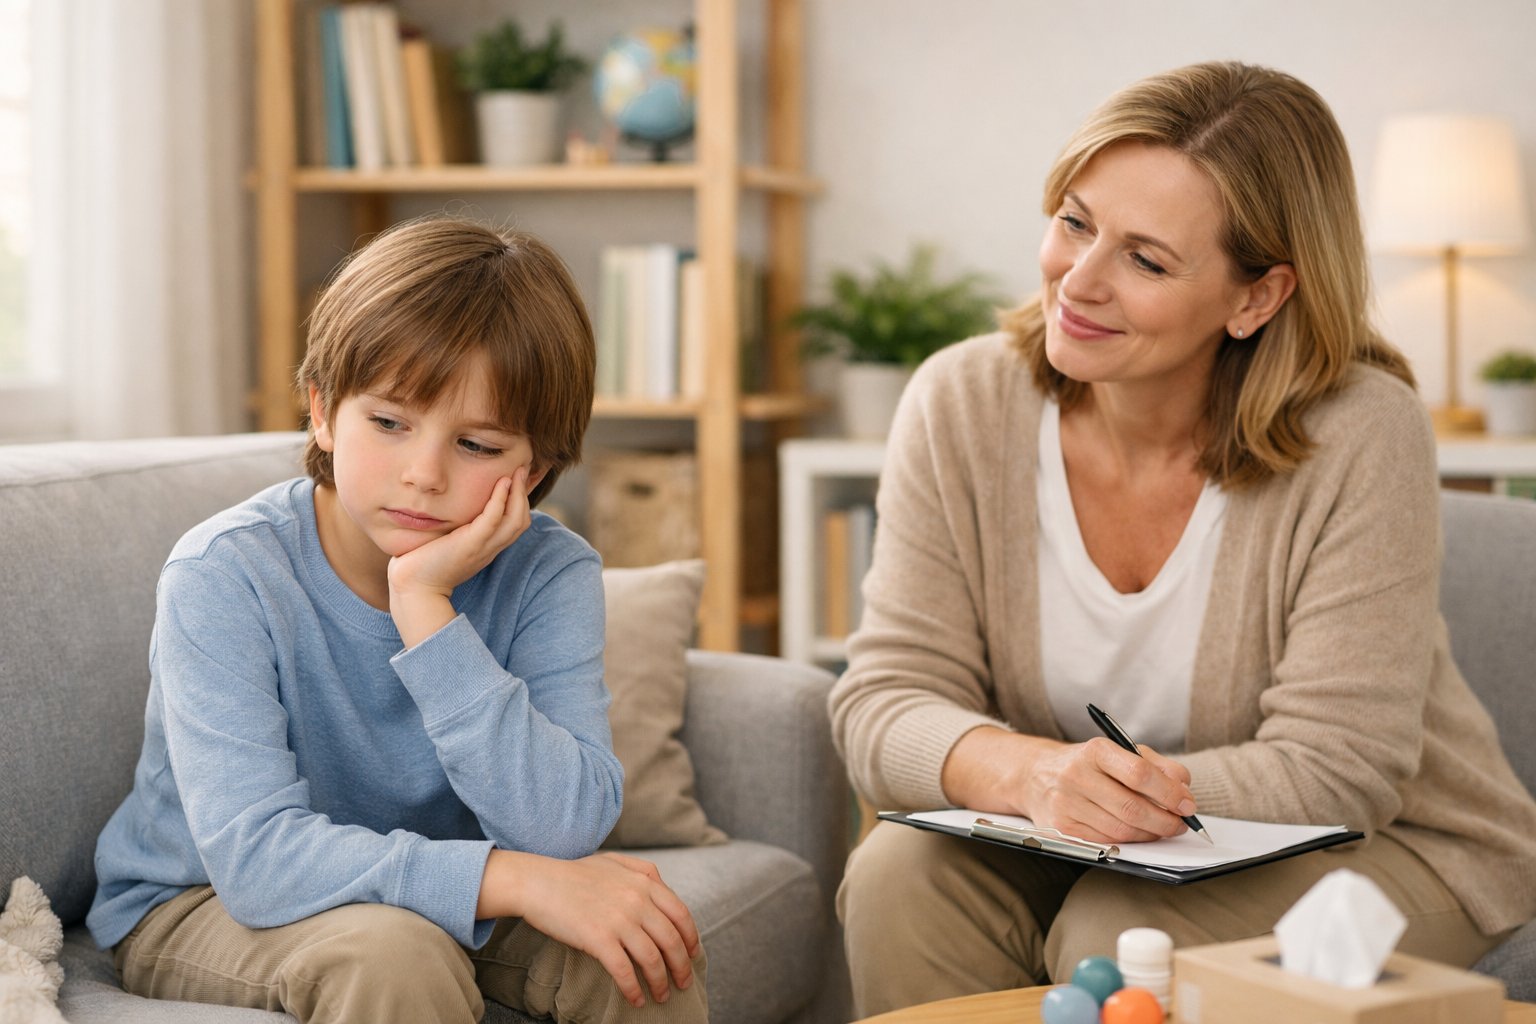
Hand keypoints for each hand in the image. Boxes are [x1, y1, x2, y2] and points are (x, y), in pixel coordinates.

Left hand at [388, 467, 531, 645]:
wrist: (413, 589)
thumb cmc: (422, 565)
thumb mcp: (444, 543)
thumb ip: (453, 529)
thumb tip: (445, 507)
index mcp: (485, 549)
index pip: (513, 524)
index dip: (519, 502)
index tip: (516, 480)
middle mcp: (489, 549)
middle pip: (520, 521)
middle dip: (525, 494)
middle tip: (523, 469)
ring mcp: (482, 548)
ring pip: (515, 520)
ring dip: (519, 494)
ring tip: (518, 472)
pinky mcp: (470, 545)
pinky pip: (493, 520)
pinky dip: (501, 500)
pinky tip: (502, 482)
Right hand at [479, 850, 700, 1007]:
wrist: (539, 882)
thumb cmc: (574, 874)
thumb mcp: (615, 862)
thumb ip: (643, 872)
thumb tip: (663, 888)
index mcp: (644, 882)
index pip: (681, 914)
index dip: (691, 938)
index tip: (693, 954)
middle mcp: (637, 900)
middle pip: (671, 940)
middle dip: (681, 966)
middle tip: (683, 983)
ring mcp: (619, 920)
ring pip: (652, 959)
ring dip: (660, 982)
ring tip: (661, 996)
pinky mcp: (599, 939)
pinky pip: (624, 971)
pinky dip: (633, 989)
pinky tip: (636, 999)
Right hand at [1021, 737, 1194, 843]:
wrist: (1036, 775)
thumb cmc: (1088, 764)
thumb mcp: (1121, 751)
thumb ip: (1158, 766)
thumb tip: (1185, 790)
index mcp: (1095, 750)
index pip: (1139, 773)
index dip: (1169, 793)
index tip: (1188, 804)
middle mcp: (1076, 775)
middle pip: (1132, 808)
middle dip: (1165, 821)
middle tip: (1182, 823)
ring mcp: (1066, 804)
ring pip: (1121, 830)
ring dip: (1150, 834)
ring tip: (1162, 828)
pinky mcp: (1062, 828)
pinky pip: (1106, 842)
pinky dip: (1130, 841)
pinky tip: (1139, 833)